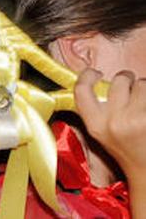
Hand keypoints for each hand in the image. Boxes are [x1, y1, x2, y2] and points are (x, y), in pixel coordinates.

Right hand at [76, 69, 145, 185]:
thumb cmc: (125, 149)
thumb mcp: (100, 132)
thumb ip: (94, 108)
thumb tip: (94, 80)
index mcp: (95, 125)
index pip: (82, 89)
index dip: (87, 75)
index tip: (95, 72)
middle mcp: (115, 122)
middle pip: (119, 80)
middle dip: (127, 79)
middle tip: (131, 87)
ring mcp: (137, 120)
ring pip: (142, 84)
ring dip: (144, 89)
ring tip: (143, 101)